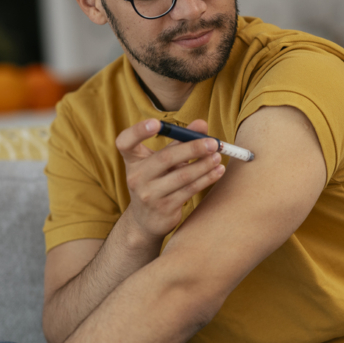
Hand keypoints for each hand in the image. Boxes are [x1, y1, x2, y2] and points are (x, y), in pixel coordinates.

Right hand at [116, 118, 224, 238]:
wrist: (146, 220)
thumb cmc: (156, 182)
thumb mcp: (161, 160)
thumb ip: (179, 140)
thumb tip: (201, 124)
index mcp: (132, 160)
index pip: (125, 142)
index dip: (138, 131)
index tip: (156, 123)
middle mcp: (136, 177)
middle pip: (165, 158)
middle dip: (193, 148)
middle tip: (213, 143)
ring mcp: (149, 195)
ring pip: (182, 176)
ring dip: (204, 165)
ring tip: (218, 156)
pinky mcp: (164, 208)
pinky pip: (190, 190)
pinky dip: (206, 179)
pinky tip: (217, 171)